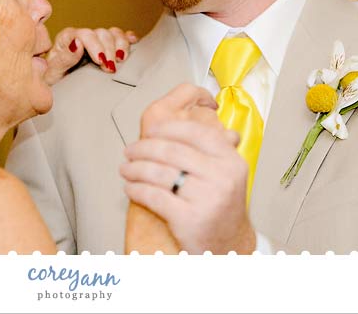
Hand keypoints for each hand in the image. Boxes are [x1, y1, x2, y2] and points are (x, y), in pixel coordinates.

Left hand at [43, 26, 138, 84]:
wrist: (58, 91)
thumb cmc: (53, 83)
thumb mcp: (52, 74)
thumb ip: (64, 58)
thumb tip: (77, 43)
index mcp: (66, 39)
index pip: (84, 34)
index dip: (95, 46)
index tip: (101, 61)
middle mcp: (82, 37)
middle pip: (102, 34)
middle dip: (109, 50)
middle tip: (111, 68)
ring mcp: (96, 42)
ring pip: (113, 33)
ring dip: (121, 45)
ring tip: (122, 59)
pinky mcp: (106, 47)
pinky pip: (120, 36)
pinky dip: (128, 39)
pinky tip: (134, 42)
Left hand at [121, 84, 256, 253]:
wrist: (229, 245)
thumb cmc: (220, 207)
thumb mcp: (226, 173)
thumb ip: (209, 148)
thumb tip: (188, 113)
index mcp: (231, 160)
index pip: (195, 132)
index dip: (168, 127)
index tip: (150, 129)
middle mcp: (222, 177)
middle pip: (172, 151)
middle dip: (143, 148)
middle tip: (130, 150)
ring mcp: (207, 198)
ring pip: (159, 173)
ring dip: (135, 169)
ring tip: (126, 168)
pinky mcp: (189, 219)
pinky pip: (154, 196)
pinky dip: (137, 189)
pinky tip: (130, 187)